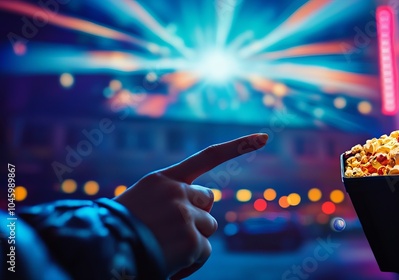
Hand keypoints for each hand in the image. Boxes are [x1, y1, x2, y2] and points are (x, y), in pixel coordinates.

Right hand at [114, 133, 267, 278]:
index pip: (207, 157)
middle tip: (174, 228)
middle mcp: (176, 191)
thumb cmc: (116, 230)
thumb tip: (208, 203)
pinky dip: (192, 261)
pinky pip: (205, 251)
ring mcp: (185, 214)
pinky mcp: (192, 239)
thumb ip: (171, 197)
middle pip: (209, 200)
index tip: (264, 137)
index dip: (238, 147)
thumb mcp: (139, 202)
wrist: (100, 251)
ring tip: (165, 247)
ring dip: (194, 238)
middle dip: (198, 214)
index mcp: (162, 179)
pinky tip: (170, 264)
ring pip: (209, 226)